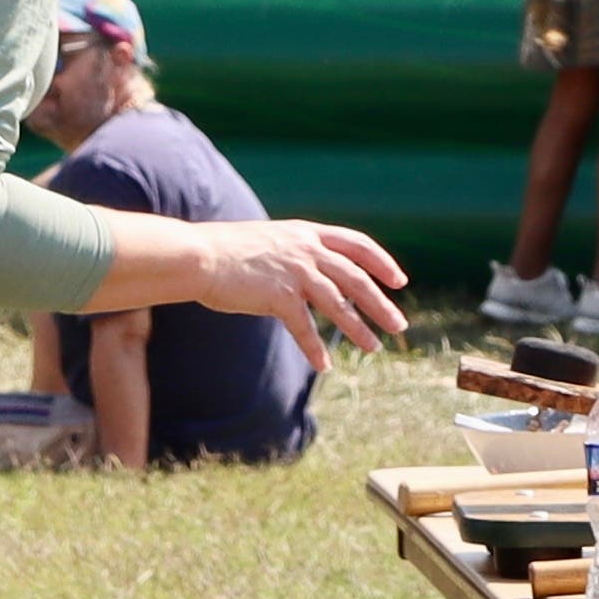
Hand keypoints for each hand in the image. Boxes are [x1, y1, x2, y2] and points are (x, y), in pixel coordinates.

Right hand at [208, 217, 410, 362]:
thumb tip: (314, 270)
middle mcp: (307, 250)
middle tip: (399, 325)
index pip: (357, 244)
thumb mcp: (271, 240)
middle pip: (356, 279)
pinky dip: (316, 348)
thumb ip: (296, 252)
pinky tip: (325, 365)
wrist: (198, 256)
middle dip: (380, 304)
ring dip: (358, 328)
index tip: (400, 280)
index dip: (382, 262)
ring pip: (338, 304)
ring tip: (374, 347)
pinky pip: (304, 327)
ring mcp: (294, 272)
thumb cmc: (228, 250)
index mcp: (307, 233)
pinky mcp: (278, 296)